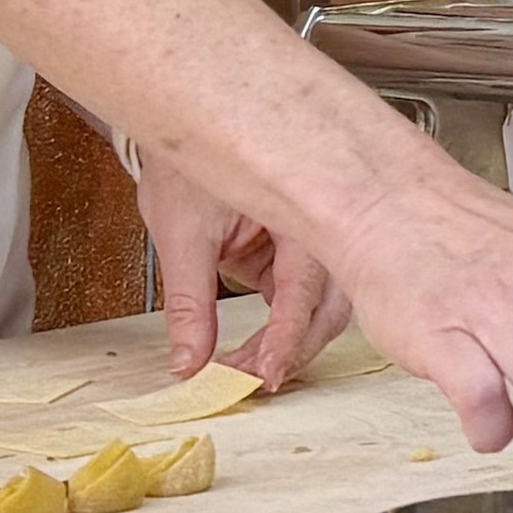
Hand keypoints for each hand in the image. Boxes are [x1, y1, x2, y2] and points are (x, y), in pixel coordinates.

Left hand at [135, 155, 356, 389]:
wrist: (186, 129)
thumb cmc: (188, 164)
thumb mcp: (181, 233)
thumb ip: (189, 304)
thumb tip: (188, 361)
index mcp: (297, 207)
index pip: (302, 287)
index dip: (286, 338)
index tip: (265, 375)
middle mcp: (317, 225)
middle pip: (331, 305)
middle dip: (295, 350)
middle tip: (253, 382)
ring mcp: (311, 241)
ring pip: (324, 307)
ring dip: (292, 344)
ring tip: (249, 372)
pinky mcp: (297, 255)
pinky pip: (302, 300)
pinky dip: (283, 329)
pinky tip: (259, 352)